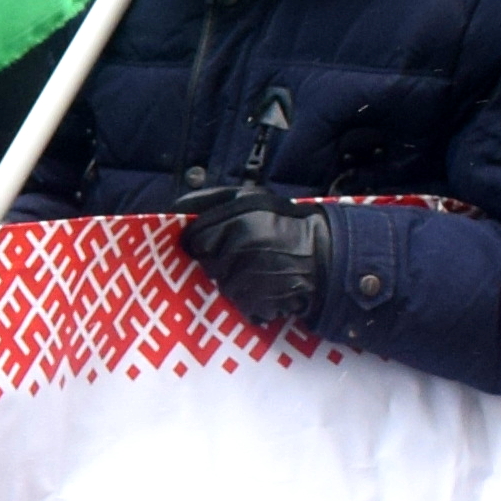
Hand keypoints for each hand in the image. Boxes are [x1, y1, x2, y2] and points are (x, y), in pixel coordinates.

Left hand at [174, 189, 332, 336]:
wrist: (324, 253)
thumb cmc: (284, 222)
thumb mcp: (250, 197)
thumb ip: (212, 200)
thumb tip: (175, 209)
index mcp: (236, 221)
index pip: (194, 238)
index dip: (199, 242)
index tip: (209, 242)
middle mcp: (239, 250)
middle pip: (206, 263)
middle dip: (217, 260)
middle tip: (240, 254)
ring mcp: (248, 278)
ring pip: (221, 285)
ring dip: (233, 280)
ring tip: (256, 269)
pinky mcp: (258, 302)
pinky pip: (239, 303)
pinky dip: (248, 297)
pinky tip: (264, 284)